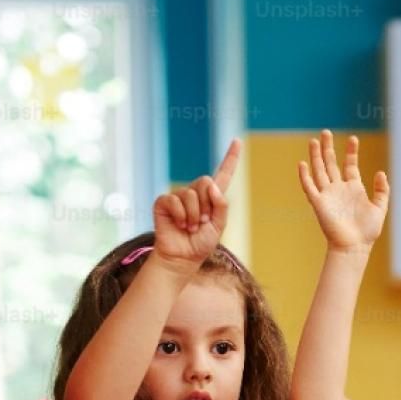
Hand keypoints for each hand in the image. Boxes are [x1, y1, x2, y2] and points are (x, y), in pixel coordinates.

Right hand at [152, 140, 242, 268]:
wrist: (182, 258)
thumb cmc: (200, 244)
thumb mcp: (219, 225)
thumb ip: (221, 204)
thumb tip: (212, 186)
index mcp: (212, 197)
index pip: (223, 173)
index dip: (230, 158)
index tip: (237, 140)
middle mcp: (195, 193)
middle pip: (206, 181)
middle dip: (206, 204)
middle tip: (202, 222)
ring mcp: (178, 197)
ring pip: (190, 194)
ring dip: (194, 215)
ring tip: (190, 227)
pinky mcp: (163, 203)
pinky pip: (174, 200)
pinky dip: (180, 215)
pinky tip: (179, 225)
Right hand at [296, 129, 387, 252]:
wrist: (354, 246)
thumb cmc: (367, 231)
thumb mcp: (380, 208)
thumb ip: (382, 190)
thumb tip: (381, 172)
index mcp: (353, 188)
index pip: (350, 165)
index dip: (351, 152)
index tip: (353, 138)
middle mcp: (338, 189)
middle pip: (331, 163)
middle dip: (328, 148)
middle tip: (326, 132)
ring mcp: (327, 195)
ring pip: (319, 171)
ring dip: (315, 156)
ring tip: (314, 140)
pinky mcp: (318, 203)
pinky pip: (310, 187)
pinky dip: (305, 176)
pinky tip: (302, 163)